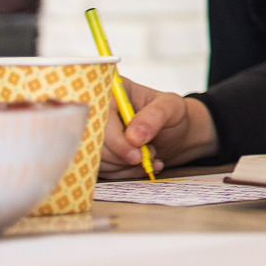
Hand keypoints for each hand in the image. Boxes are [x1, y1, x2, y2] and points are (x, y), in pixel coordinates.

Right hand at [100, 76, 216, 176]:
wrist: (172, 133)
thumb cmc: (171, 114)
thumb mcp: (172, 107)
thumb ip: (155, 116)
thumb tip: (133, 136)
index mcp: (110, 92)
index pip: (99, 118)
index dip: (115, 140)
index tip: (135, 155)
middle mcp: (96, 112)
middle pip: (93, 142)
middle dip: (123, 156)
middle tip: (149, 154)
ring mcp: (93, 133)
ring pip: (96, 159)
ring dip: (125, 166)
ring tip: (149, 156)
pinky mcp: (94, 152)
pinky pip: (101, 170)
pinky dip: (124, 173)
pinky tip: (143, 167)